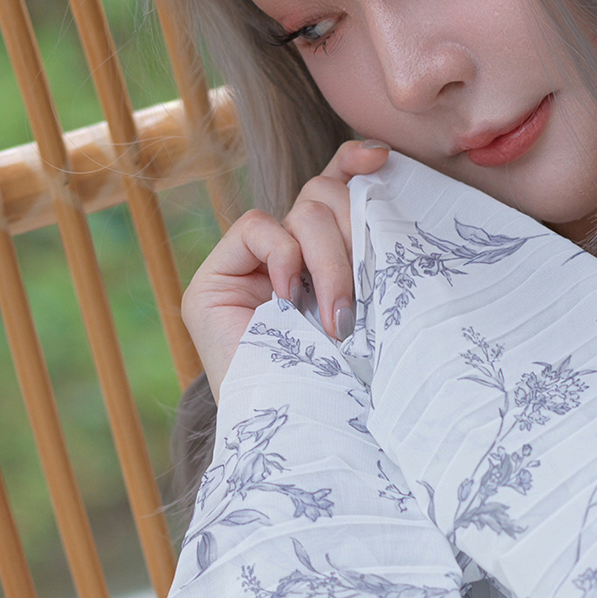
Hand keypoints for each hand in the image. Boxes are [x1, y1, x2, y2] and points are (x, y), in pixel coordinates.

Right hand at [180, 140, 391, 393]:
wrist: (310, 437)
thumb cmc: (353, 384)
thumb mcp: (374, 306)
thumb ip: (367, 252)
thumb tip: (380, 174)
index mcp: (320, 266)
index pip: (333, 193)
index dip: (353, 167)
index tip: (382, 160)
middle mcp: (284, 262)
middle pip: (322, 198)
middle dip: (353, 235)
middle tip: (366, 292)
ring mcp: (246, 271)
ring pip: (301, 212)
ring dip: (330, 261)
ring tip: (338, 317)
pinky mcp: (213, 281)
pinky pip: (259, 228)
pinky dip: (283, 256)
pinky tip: (289, 296)